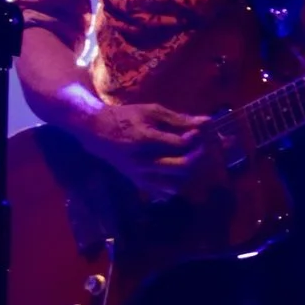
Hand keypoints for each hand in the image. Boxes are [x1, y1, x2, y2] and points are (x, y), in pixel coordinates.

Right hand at [78, 101, 208, 197]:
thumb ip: (179, 118)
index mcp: (145, 139)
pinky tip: (176, 171)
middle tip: (200, 146)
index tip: (197, 131)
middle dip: (198, 155)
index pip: (180, 144)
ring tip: (188, 158)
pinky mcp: (138, 183)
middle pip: (182, 166)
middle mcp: (142, 161)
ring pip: (176, 183)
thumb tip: (206, 122)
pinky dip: (175, 184)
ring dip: (188, 172)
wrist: (98, 132)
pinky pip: (163, 192)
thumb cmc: (126, 117)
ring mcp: (140, 175)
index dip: (195, 138)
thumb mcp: (151, 111)